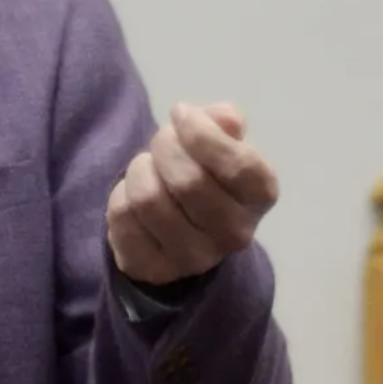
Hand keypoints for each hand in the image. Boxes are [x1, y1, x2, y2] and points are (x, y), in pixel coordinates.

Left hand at [106, 102, 279, 286]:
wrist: (181, 226)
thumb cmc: (206, 171)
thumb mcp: (221, 139)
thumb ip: (224, 120)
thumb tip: (224, 118)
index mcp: (261, 195)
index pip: (237, 165)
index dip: (201, 132)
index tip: (181, 114)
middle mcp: (236, 234)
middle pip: (188, 181)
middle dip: (165, 146)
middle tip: (162, 140)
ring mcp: (195, 259)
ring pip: (149, 198)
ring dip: (140, 168)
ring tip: (148, 166)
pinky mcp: (154, 269)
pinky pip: (123, 217)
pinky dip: (121, 193)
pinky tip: (134, 196)